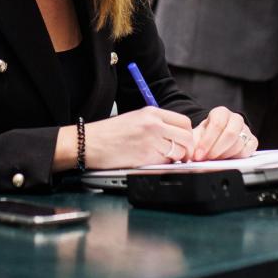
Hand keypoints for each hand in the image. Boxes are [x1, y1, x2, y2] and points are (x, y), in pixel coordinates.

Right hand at [83, 107, 199, 168]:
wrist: (90, 143)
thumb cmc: (108, 133)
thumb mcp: (135, 118)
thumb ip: (156, 123)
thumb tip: (174, 135)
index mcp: (152, 112)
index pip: (184, 122)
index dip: (187, 134)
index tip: (184, 142)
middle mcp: (154, 125)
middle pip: (187, 137)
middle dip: (187, 148)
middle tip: (181, 155)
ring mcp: (151, 141)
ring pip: (179, 152)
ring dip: (175, 158)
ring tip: (162, 158)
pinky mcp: (146, 157)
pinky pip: (165, 163)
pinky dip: (162, 165)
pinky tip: (151, 161)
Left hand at [188, 106, 256, 160]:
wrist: (213, 140)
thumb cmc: (204, 137)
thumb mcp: (196, 138)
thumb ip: (194, 145)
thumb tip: (192, 156)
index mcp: (220, 112)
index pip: (217, 124)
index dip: (207, 141)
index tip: (198, 155)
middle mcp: (235, 118)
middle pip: (230, 134)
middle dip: (217, 150)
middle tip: (207, 159)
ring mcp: (246, 129)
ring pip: (239, 144)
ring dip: (225, 155)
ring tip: (214, 160)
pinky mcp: (252, 141)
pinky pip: (248, 150)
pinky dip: (237, 158)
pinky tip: (227, 160)